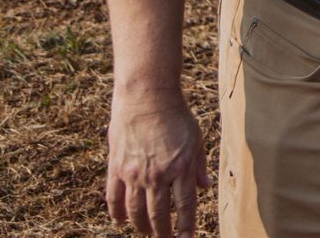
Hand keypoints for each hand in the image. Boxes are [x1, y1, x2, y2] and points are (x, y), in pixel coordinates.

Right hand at [105, 93, 211, 237]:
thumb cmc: (176, 115)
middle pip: (158, 214)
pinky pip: (114, 197)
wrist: (147, 96)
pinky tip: (120, 221)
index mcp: (181, 167)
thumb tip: (206, 188)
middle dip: (163, 232)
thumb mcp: (195, 139)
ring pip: (135, 211)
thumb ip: (198, 166)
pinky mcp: (116, 167)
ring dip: (141, 226)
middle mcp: (157, 174)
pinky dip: (116, 212)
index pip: (184, 206)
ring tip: (147, 233)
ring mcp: (134, 172)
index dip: (185, 227)